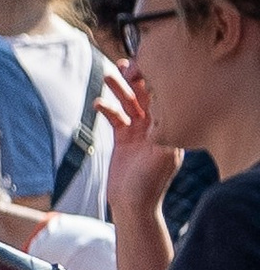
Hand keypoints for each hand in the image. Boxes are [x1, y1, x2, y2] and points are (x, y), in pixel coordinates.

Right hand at [104, 64, 179, 220]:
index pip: (165, 99)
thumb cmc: (149, 184)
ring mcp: (140, 133)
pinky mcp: (123, 140)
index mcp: (171, 129)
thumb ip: (163, 133)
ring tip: (109, 74)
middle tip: (126, 64)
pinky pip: (115, 118)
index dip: (155, 82)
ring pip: (130, 104)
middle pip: (147, 96)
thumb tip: (162, 110)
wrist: (132, 205)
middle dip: (137, 80)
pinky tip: (98, 104)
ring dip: (119, 90)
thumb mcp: (162, 156)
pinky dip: (107, 109)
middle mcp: (157, 127)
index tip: (144, 69)